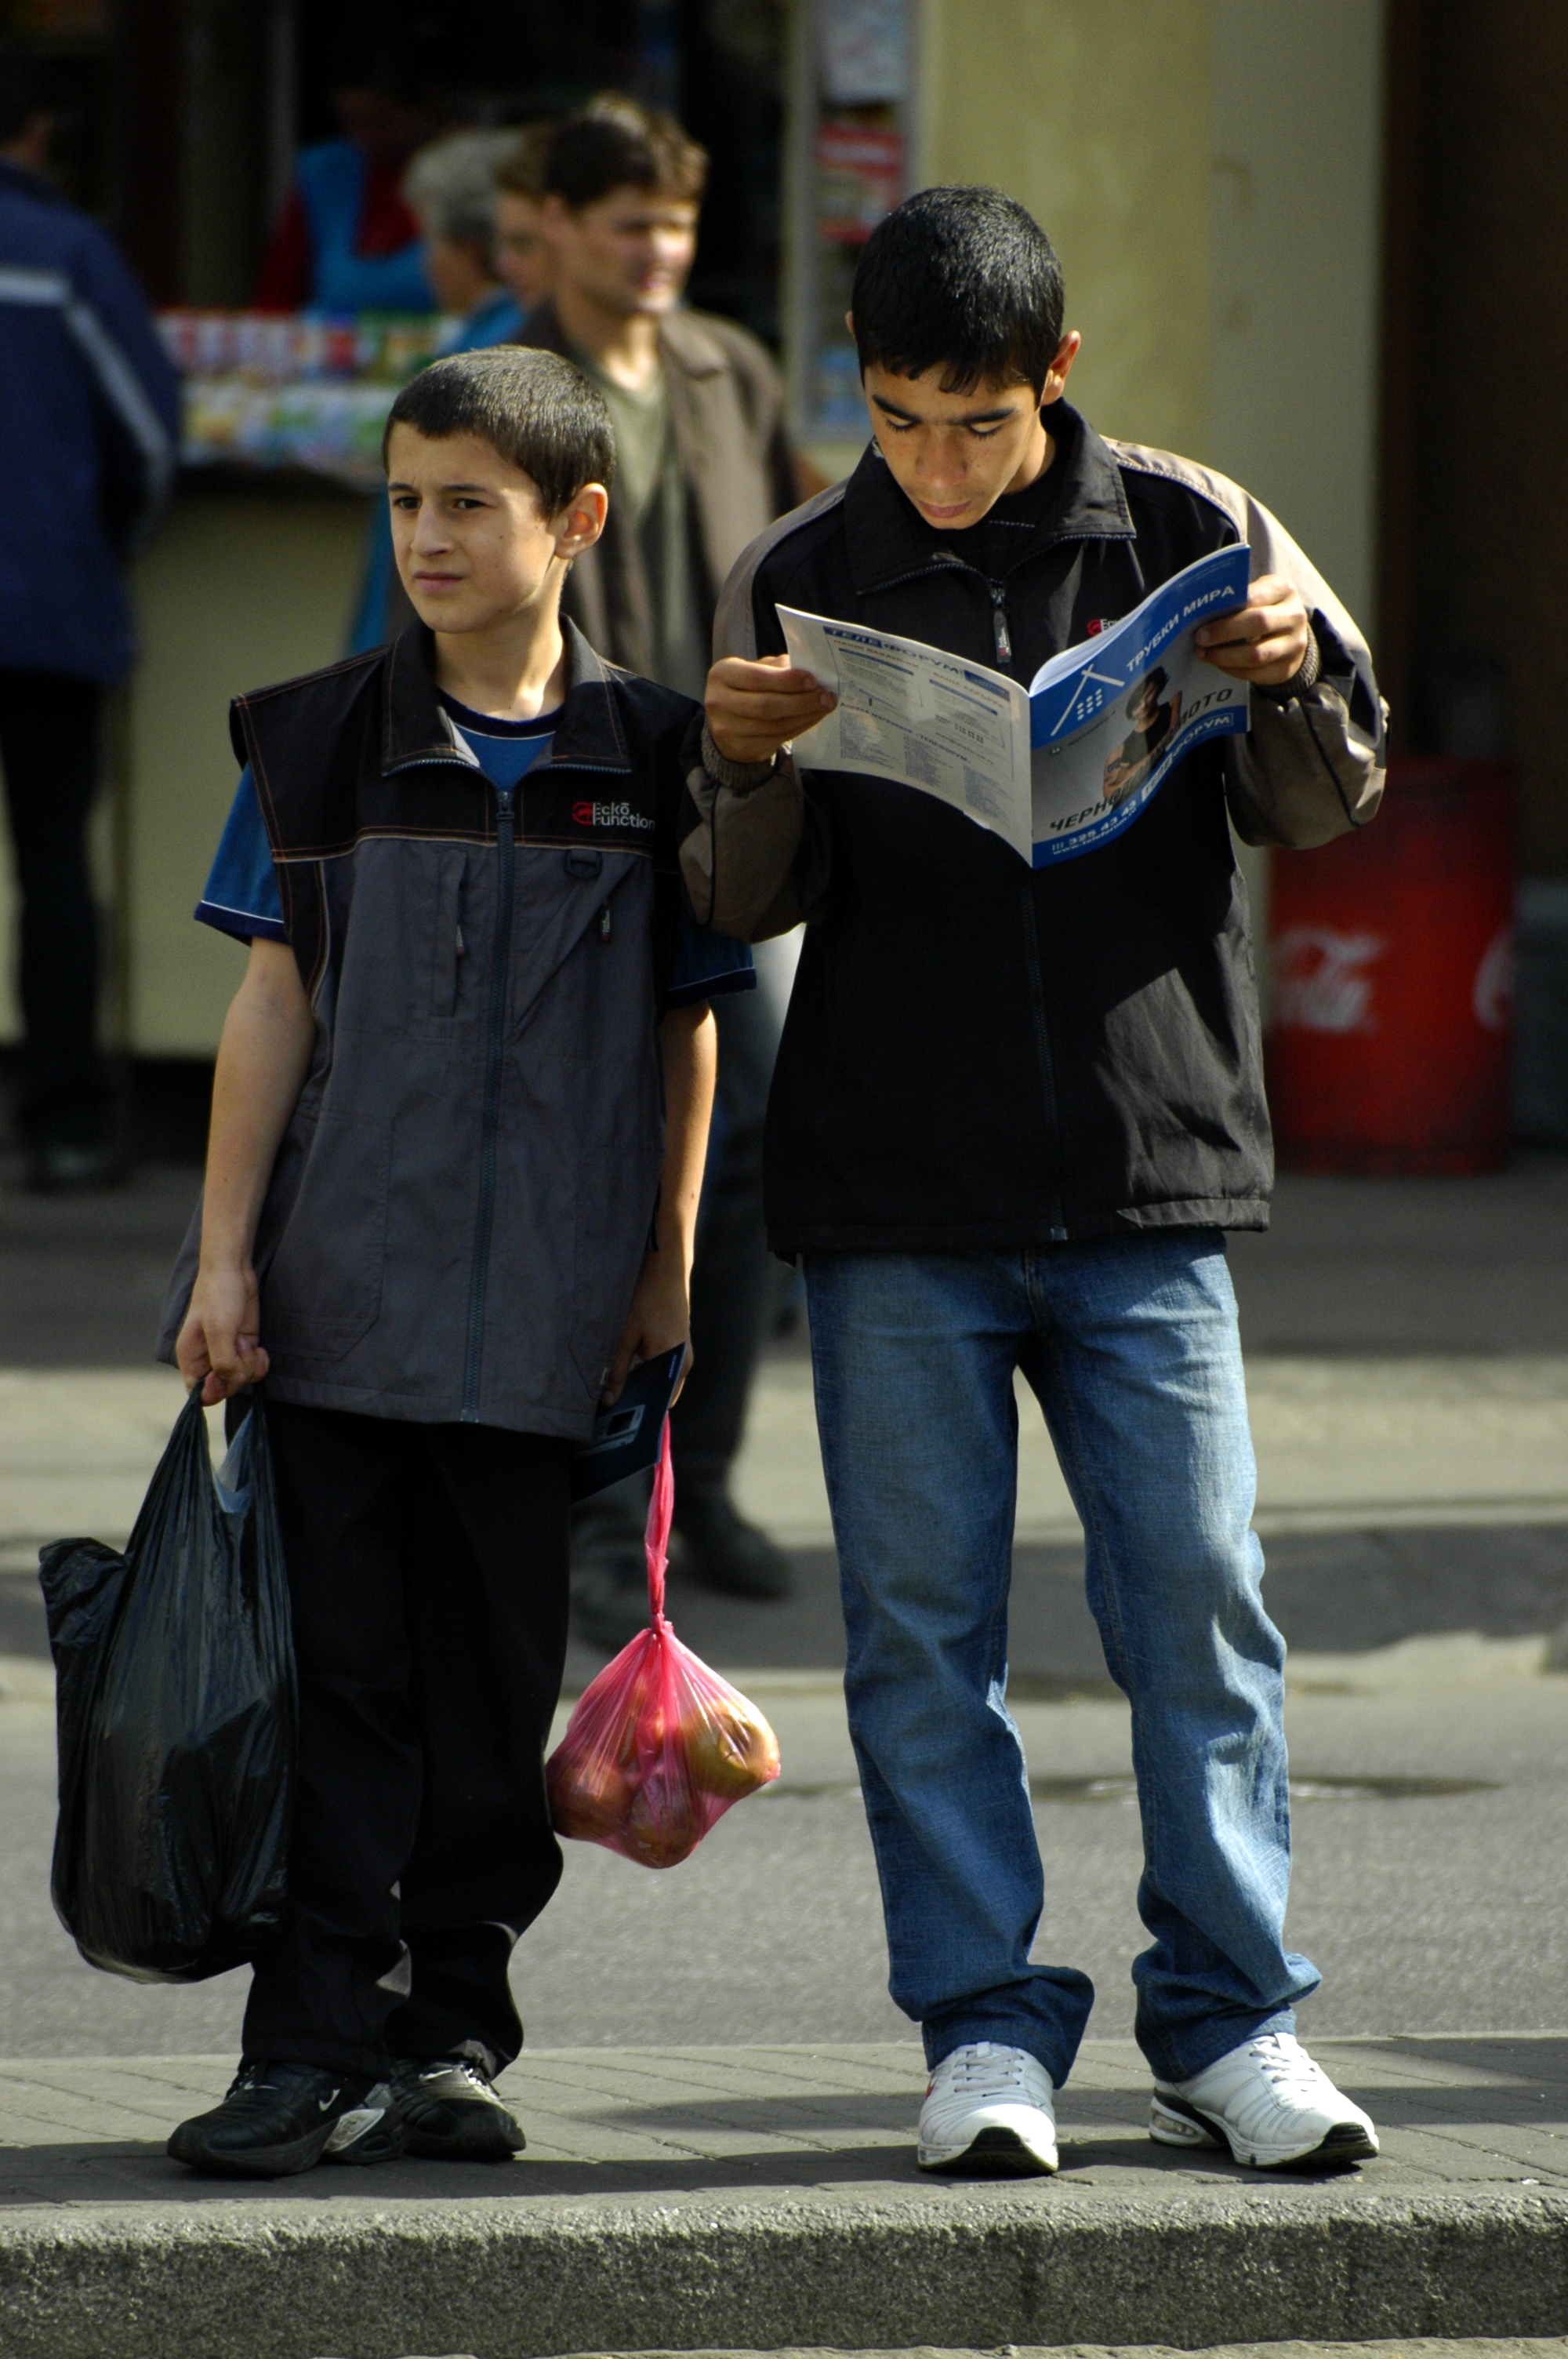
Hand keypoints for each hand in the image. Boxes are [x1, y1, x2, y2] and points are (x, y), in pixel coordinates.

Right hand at [176, 1264, 268, 1404]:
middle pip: (224, 1389)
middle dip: (237, 1373)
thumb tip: (231, 1381)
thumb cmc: (218, 1297)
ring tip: (244, 1340)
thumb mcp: (218, 1330)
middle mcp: (207, 1360)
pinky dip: (259, 1362)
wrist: (234, 1271)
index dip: (213, 1392)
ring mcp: (227, 1355)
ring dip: (249, 1365)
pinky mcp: (244, 1348)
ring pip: (241, 1380)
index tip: (223, 1375)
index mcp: (190, 1359)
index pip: (197, 1394)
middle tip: (238, 1346)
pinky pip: (254, 1369)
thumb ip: (222, 1361)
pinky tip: (258, 1348)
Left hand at [603, 1252, 691, 1406]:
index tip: (620, 1419)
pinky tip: (631, 1368)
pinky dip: (651, 1372)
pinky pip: (666, 1368)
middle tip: (615, 1405)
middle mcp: (685, 1364)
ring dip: (645, 1384)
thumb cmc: (647, 1302)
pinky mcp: (681, 1346)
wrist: (667, 1273)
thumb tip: (609, 1400)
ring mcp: (685, 1354)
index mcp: (674, 1364)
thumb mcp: (627, 1337)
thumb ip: (617, 1370)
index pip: (661, 1403)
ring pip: (664, 1380)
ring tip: (619, 1389)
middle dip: (641, 1399)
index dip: (641, 1411)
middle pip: (663, 1393)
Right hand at [706, 653, 835, 765]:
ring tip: (824, 707)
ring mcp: (727, 729)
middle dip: (801, 701)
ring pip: (774, 725)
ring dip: (805, 716)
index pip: (757, 678)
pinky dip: (799, 727)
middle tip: (826, 696)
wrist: (727, 722)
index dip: (787, 681)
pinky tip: (812, 718)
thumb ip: (778, 667)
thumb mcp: (755, 669)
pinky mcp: (741, 747)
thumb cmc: (746, 688)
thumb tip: (809, 670)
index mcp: (722, 674)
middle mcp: (719, 702)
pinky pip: (777, 738)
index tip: (813, 680)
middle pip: (767, 705)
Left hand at [1194, 574, 1310, 686]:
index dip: (1228, 609)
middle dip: (1224, 633)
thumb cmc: (1264, 608)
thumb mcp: (1257, 593)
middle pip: (1259, 624)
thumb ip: (1236, 598)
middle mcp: (1295, 616)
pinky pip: (1256, 674)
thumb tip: (1200, 612)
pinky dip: (1232, 670)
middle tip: (1200, 639)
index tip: (1202, 621)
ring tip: (1204, 654)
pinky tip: (1218, 664)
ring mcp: (1295, 644)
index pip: (1255, 597)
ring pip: (1257, 654)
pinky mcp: (1287, 668)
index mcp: (1284, 589)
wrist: (1291, 633)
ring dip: (1225, 656)